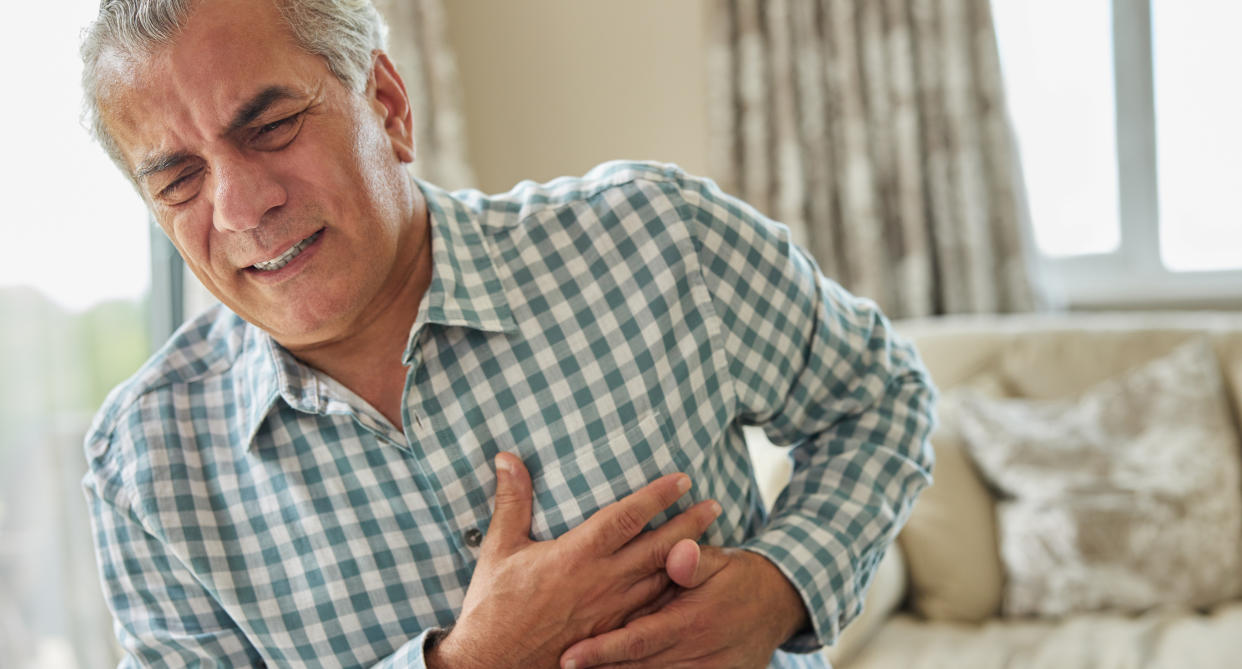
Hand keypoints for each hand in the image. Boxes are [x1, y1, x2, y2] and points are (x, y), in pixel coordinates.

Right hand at [428, 453, 722, 668]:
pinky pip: (651, 612)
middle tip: (714, 506)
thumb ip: (512, 500)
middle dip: (689, 525)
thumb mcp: (499, 548)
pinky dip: (671, 597)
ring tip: (711, 541)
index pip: (627, 517)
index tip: (683, 479)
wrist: (495, 663)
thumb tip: (507, 457)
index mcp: (577, 555)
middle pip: (658, 548)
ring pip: (660, 582)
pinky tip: (686, 588)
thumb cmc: (494, 605)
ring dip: (688, 560)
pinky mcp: (611, 635)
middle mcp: (601, 581)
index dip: (658, 495)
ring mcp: (610, 612)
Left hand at [559, 541, 809, 668]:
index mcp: (693, 621)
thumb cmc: (738, 576)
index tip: (568, 657)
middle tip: (562, 668)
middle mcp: (698, 653)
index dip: (602, 651)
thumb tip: (679, 551)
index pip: (637, 640)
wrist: (780, 604)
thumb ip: (694, 561)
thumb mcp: (720, 561)